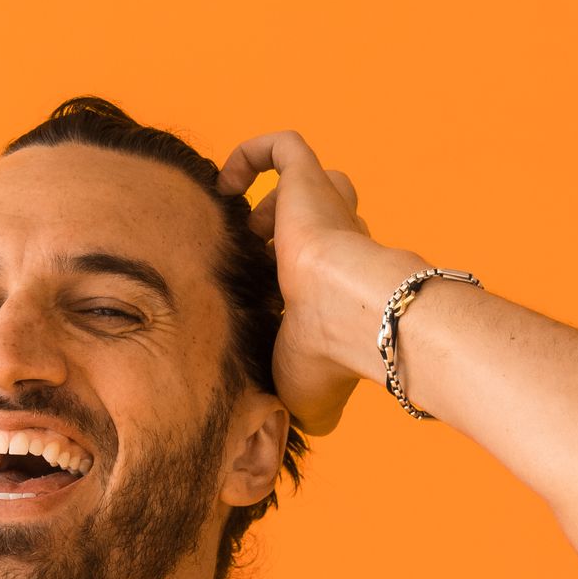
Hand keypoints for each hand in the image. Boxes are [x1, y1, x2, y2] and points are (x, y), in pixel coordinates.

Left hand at [214, 131, 380, 437]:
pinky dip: (251, 154)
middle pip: (315, 224)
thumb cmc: (329, 358)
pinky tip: (225, 184)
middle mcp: (339, 243)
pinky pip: (282, 146)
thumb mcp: (302, 394)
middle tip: (253, 269)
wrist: (352, 317)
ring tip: (249, 233)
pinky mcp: (309, 183)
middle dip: (278, 240)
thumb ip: (297, 406)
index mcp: (335, 287)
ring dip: (274, 201)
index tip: (258, 307)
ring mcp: (326, 210)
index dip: (283, 281)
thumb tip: (301, 432)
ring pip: (308, 181)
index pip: (316, 271)